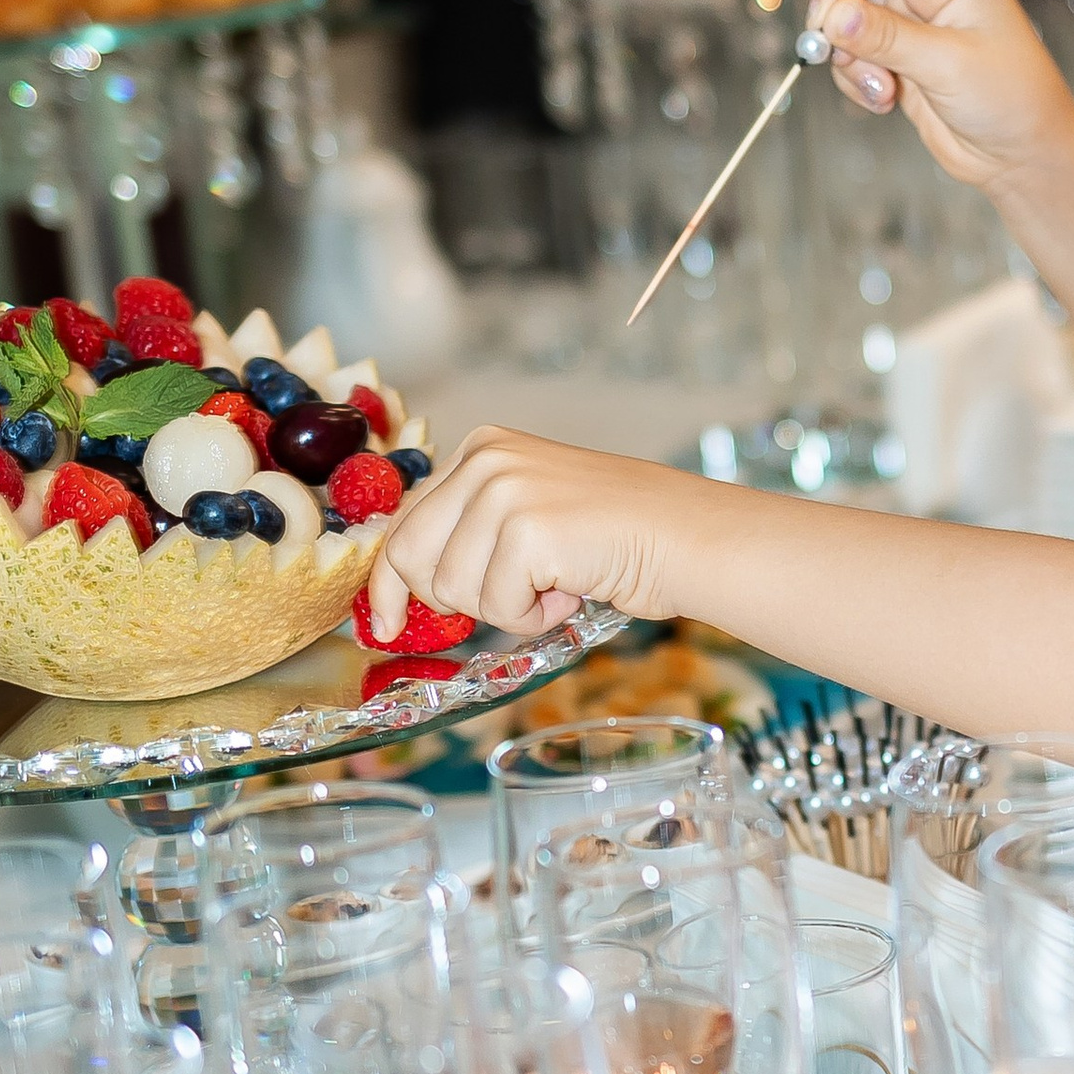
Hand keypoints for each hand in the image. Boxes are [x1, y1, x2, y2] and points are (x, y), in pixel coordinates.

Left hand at [364, 429, 685, 646]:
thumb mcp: (530, 510)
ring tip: (558, 582)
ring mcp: (503, 491)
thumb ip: (472, 530)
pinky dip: (535, 618)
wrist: (688, 536)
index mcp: (481, 449)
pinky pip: (499, 608)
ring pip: (454, 590)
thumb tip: (406, 586)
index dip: (390, 584)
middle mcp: (484, 460)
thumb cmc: (619, 535)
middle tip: (507, 600)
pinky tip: (572, 590)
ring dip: (507, 608)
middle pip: (411, 559)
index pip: (404, 524)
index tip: (386, 624)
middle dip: (451, 600)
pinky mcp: (526, 530)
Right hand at [806, 0, 1073, 194]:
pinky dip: (857, 75)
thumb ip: (888, 38)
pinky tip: (885, 101)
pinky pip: (855, 49)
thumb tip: (833, 17)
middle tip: (835, 56)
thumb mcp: (948, 67)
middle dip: (839, 16)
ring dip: (851, 57)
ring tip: (882, 93)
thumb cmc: (1009, 102)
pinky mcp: (901, 50)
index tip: (821, 25)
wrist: (1022, 153)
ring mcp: (915, 16)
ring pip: (849, 16)